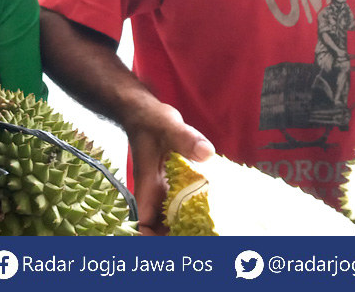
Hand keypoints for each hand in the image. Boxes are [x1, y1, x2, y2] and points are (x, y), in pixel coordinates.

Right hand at [123, 102, 213, 234]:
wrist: (144, 112)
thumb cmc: (151, 121)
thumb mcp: (169, 126)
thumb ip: (185, 138)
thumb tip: (207, 152)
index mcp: (146, 187)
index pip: (142, 224)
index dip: (153, 239)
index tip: (175, 243)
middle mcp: (153, 194)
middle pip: (158, 229)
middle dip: (175, 239)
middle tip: (204, 242)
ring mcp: (162, 191)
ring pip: (169, 220)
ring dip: (184, 229)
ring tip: (210, 235)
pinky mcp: (172, 185)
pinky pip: (179, 207)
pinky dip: (191, 214)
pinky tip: (211, 215)